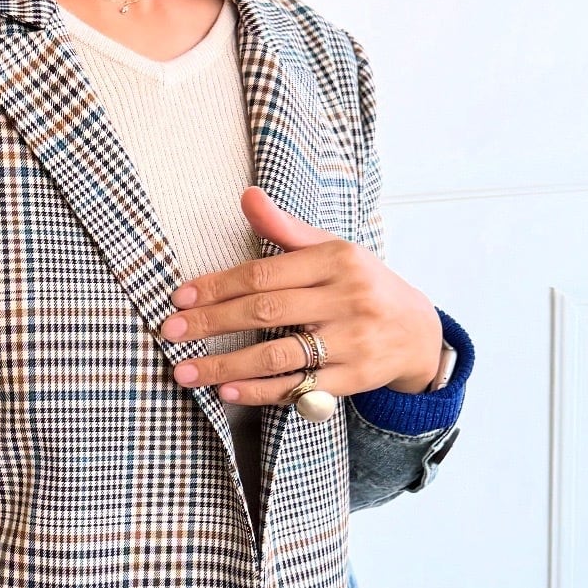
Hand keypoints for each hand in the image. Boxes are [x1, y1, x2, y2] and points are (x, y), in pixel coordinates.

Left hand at [158, 186, 442, 399]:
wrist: (417, 332)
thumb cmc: (361, 285)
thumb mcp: (331, 250)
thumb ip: (286, 230)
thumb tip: (247, 196)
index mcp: (336, 260)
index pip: (264, 273)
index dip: (218, 286)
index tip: (180, 298)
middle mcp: (347, 299)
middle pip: (266, 312)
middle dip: (212, 322)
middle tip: (170, 333)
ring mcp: (351, 341)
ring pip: (278, 355)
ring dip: (226, 365)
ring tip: (185, 372)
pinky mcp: (353, 379)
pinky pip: (298, 387)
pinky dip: (259, 391)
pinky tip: (226, 391)